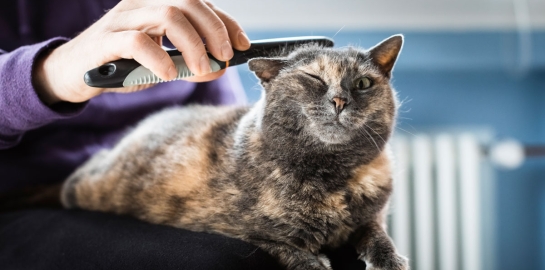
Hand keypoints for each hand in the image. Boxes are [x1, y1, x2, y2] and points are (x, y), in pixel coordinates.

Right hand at [34, 0, 250, 104]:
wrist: (75, 75)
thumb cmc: (123, 65)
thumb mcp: (165, 63)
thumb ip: (191, 62)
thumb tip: (222, 66)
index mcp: (157, 3)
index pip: (199, 3)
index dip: (225, 21)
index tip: (242, 44)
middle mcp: (141, 3)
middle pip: (187, 2)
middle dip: (214, 30)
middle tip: (224, 57)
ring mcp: (122, 18)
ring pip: (168, 15)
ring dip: (193, 45)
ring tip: (202, 70)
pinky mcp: (106, 40)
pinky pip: (138, 42)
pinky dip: (160, 59)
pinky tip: (169, 75)